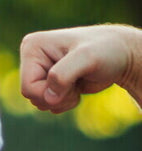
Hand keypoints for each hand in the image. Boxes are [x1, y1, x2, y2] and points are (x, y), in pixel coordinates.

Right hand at [19, 24, 141, 112]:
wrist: (122, 55)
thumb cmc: (107, 50)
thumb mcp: (87, 58)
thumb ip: (63, 75)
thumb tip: (48, 99)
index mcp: (32, 47)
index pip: (27, 87)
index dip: (50, 93)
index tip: (73, 81)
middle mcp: (32, 58)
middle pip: (32, 97)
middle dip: (57, 97)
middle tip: (77, 83)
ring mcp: (40, 70)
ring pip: (39, 102)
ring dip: (62, 100)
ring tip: (77, 84)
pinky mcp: (49, 81)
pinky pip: (48, 103)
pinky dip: (64, 102)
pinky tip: (77, 88)